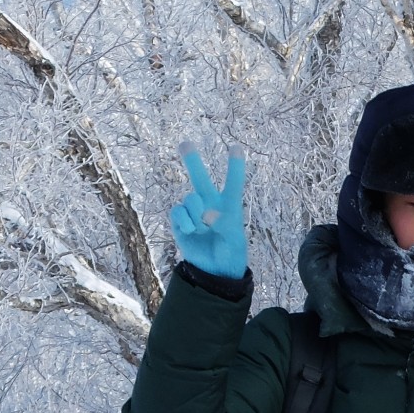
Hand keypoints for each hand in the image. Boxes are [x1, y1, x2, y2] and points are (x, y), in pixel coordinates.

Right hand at [169, 143, 249, 279]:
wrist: (214, 269)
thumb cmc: (230, 252)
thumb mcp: (233, 238)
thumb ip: (223, 222)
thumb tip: (205, 214)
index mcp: (229, 206)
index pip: (233, 183)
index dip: (234, 166)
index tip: (236, 148)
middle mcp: (209, 204)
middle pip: (200, 178)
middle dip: (192, 161)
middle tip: (185, 143)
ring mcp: (193, 213)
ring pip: (189, 198)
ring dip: (195, 212)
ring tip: (203, 228)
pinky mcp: (180, 222)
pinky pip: (177, 212)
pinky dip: (184, 220)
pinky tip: (191, 231)